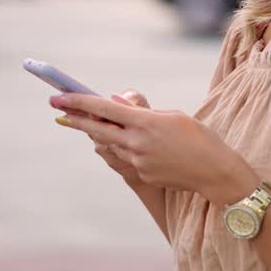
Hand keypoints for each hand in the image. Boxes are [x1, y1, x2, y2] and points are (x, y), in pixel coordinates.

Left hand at [50, 93, 258, 205]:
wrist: (215, 171)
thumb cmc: (198, 137)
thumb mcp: (172, 115)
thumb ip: (142, 110)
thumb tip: (115, 104)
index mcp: (145, 122)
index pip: (104, 108)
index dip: (79, 101)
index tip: (59, 95)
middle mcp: (136, 142)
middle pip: (96, 128)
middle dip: (74, 117)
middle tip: (55, 107)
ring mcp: (138, 161)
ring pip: (111, 144)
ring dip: (104, 133)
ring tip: (100, 123)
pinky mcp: (142, 174)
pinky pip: (127, 158)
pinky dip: (126, 148)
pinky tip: (138, 146)